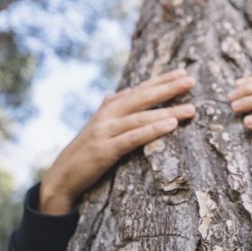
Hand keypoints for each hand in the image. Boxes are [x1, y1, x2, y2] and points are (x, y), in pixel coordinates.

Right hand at [40, 68, 196, 214]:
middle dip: (168, 88)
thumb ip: (110, 109)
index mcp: (108, 108)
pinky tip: (170, 125)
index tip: (182, 72)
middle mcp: (107, 116)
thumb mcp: (96, 126)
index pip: (139, 89)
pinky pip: (133, 138)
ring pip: (141, 118)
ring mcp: (105, 132)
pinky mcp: (105, 151)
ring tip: (191, 109)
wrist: (60, 178)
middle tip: (191, 80)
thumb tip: (123, 92)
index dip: (161, 80)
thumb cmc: (84, 151)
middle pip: (142, 98)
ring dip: (168, 111)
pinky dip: (153, 130)